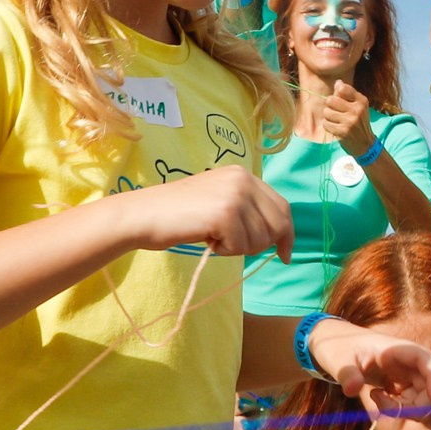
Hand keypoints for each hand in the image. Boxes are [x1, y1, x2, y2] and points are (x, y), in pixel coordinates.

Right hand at [120, 165, 293, 260]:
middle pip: (278, 224)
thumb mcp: (218, 201)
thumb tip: (277, 235)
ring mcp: (236, 195)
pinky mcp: (226, 214)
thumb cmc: (177, 214)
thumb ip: (246, 208)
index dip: (286, 233)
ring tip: (211, 235)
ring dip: (237, 247)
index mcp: (243, 174)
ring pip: (260, 239)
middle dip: (261, 244)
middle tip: (232, 245)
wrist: (144, 214)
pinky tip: (205, 238)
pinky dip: (224, 250)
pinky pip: (240, 247)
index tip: (285, 255)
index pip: (281, 206)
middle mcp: (243, 179)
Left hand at [309, 317, 430, 399]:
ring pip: (420, 397)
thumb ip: (347, 375)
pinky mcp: (399, 384)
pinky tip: (377, 397)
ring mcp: (404, 373)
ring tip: (375, 398)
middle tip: (385, 406)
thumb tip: (352, 390)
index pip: (425, 359)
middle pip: (428, 385)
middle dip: (416, 404)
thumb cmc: (336, 346)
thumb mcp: (338, 360)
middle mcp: (406, 361)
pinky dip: (398, 407)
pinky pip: (409, 401)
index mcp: (396, 348)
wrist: (333, 345)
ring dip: (404, 408)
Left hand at [323, 81, 375, 155]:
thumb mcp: (358, 106)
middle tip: (336, 111)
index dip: (337, 93)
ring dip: (328, 117)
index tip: (341, 99)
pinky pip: (326, 123)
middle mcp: (357, 110)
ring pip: (326, 112)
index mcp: (362, 101)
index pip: (343, 88)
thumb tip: (337, 82)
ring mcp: (350, 121)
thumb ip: (347, 94)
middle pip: (331, 100)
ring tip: (336, 121)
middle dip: (330, 106)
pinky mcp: (342, 132)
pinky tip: (335, 128)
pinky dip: (328, 125)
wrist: (365, 144)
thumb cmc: (359, 122)